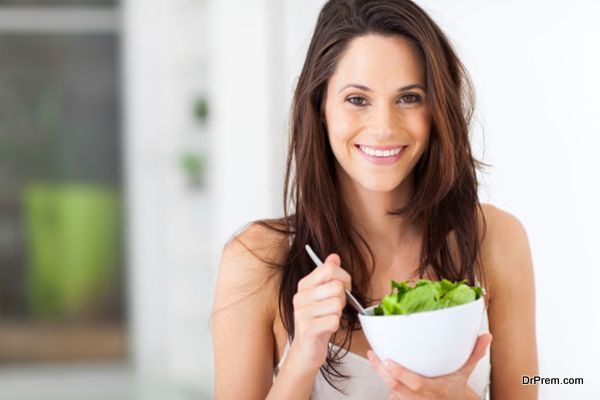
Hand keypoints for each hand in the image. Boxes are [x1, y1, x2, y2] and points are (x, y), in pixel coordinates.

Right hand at [288, 253, 350, 371]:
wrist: (306, 350)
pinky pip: (333, 321)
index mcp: (304, 285)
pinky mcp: (307, 329)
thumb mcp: (323, 295)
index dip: (344, 278)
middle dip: (343, 298)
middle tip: (336, 307)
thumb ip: (328, 275)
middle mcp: (300, 297)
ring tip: (329, 318)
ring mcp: (301, 313)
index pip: (329, 269)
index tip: (344, 287)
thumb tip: (334, 256)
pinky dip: (335, 325)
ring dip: (338, 314)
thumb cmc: (317, 321)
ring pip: (337, 304)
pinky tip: (327, 328)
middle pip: (336, 287)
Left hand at [367, 333, 491, 399]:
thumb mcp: (466, 371)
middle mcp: (421, 398)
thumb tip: (486, 336)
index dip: (400, 374)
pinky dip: (388, 388)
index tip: (388, 360)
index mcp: (435, 389)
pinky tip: (383, 373)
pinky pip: (392, 398)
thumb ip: (475, 353)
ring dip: (382, 377)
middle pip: (395, 387)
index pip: (415, 383)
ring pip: (391, 392)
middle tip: (374, 355)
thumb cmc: (455, 388)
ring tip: (374, 359)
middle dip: (381, 371)